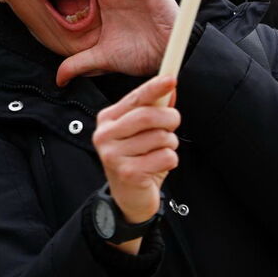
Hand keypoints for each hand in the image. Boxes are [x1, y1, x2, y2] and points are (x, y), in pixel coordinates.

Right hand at [93, 75, 179, 224]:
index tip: (172, 78)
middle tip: (172, 126)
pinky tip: (157, 167)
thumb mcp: (143, 133)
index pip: (135, 98)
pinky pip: (165, 157)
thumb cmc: (137, 160)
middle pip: (148, 115)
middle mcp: (105, 134)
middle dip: (170, 119)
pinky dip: (170, 162)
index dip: (155, 87)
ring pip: (161, 137)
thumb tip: (169, 87)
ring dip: (170, 145)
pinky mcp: (127, 172)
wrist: (128, 198)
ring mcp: (113, 154)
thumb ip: (154, 109)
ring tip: (159, 153)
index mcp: (107, 119)